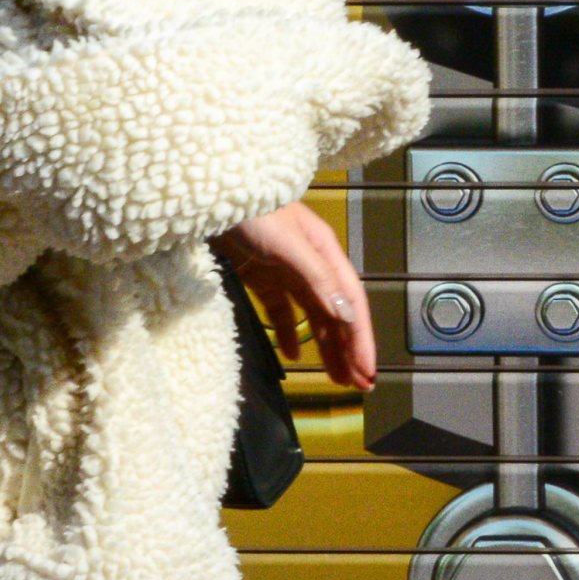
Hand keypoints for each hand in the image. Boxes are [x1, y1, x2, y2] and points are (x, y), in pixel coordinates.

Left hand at [214, 200, 376, 389]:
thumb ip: (318, 278)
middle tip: (361, 385)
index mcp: (325, 253)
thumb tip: (347, 314)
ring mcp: (286, 271)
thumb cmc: (252, 209)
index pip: (351, 303)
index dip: (361, 339)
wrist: (211, 194)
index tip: (367, 371)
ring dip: (327, 347)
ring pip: (314, 316)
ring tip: (337, 378)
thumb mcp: (288, 244)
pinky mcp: (261, 277)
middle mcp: (311, 264)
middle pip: (337, 314)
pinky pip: (282, 311)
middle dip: (350, 350)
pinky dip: (288, 333)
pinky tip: (292, 354)